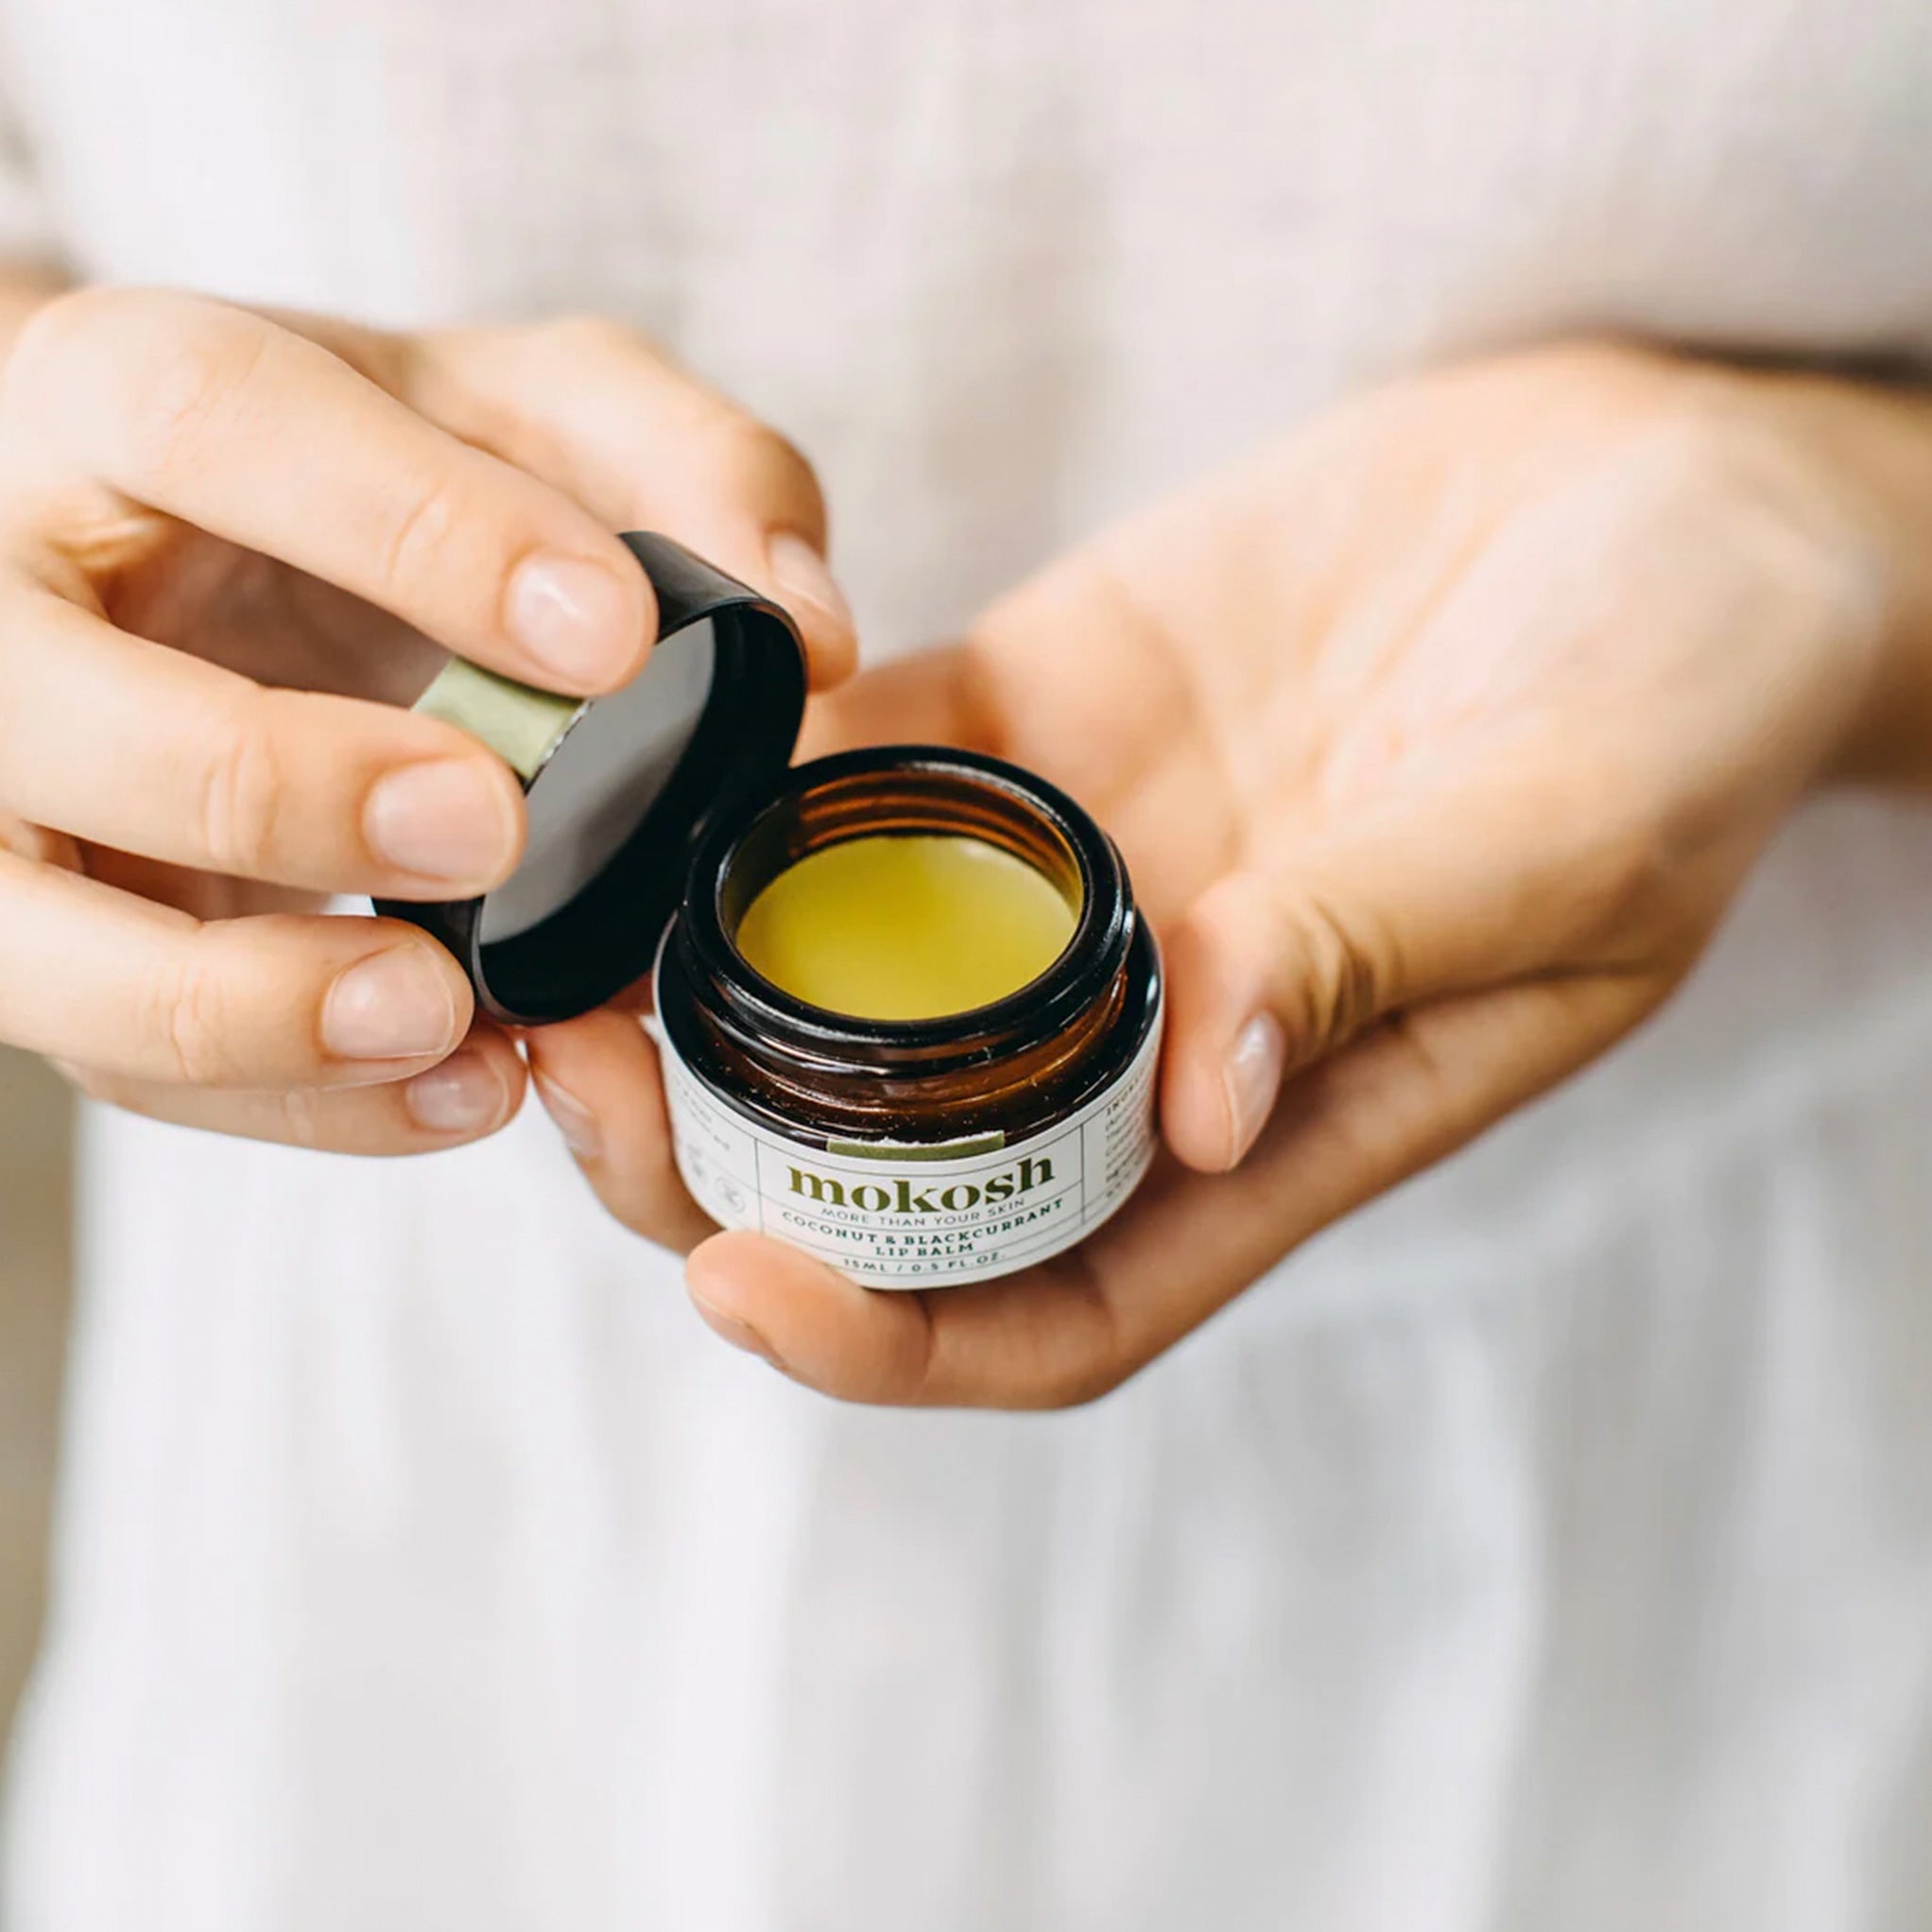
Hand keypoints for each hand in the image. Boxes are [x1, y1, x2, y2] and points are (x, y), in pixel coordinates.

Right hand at [0, 287, 853, 1150]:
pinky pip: (126, 1061)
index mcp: (125, 398)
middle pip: (52, 705)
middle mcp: (5, 597)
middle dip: (277, 785)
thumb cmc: (377, 475)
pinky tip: (459, 1085)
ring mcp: (6, 792)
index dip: (411, 532)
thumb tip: (809, 629)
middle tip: (490, 827)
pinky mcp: (48, 941)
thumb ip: (692, 469)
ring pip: (33, 934)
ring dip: (241, 1004)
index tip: (610, 636)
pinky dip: (294, 1101)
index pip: (215, 423)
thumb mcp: (539, 412)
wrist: (209, 561)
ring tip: (443, 1016)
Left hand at [535, 340, 1931, 1404]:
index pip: (1051, 1304)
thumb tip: (1202, 1088)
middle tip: (572, 1073)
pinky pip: (854, 775)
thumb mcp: (1568, 836)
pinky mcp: (1042, 713)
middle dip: (709, 1164)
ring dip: (679, 976)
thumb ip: (1380, 951)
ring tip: (549, 916)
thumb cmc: (1677, 692)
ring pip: (829, 982)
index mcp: (1284, 1121)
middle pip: (884, 1172)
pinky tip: (654, 736)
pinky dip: (745, 774)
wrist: (1656, 493)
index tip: (738, 1288)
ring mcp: (1079, 870)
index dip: (887, 1336)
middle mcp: (1147, 1024)